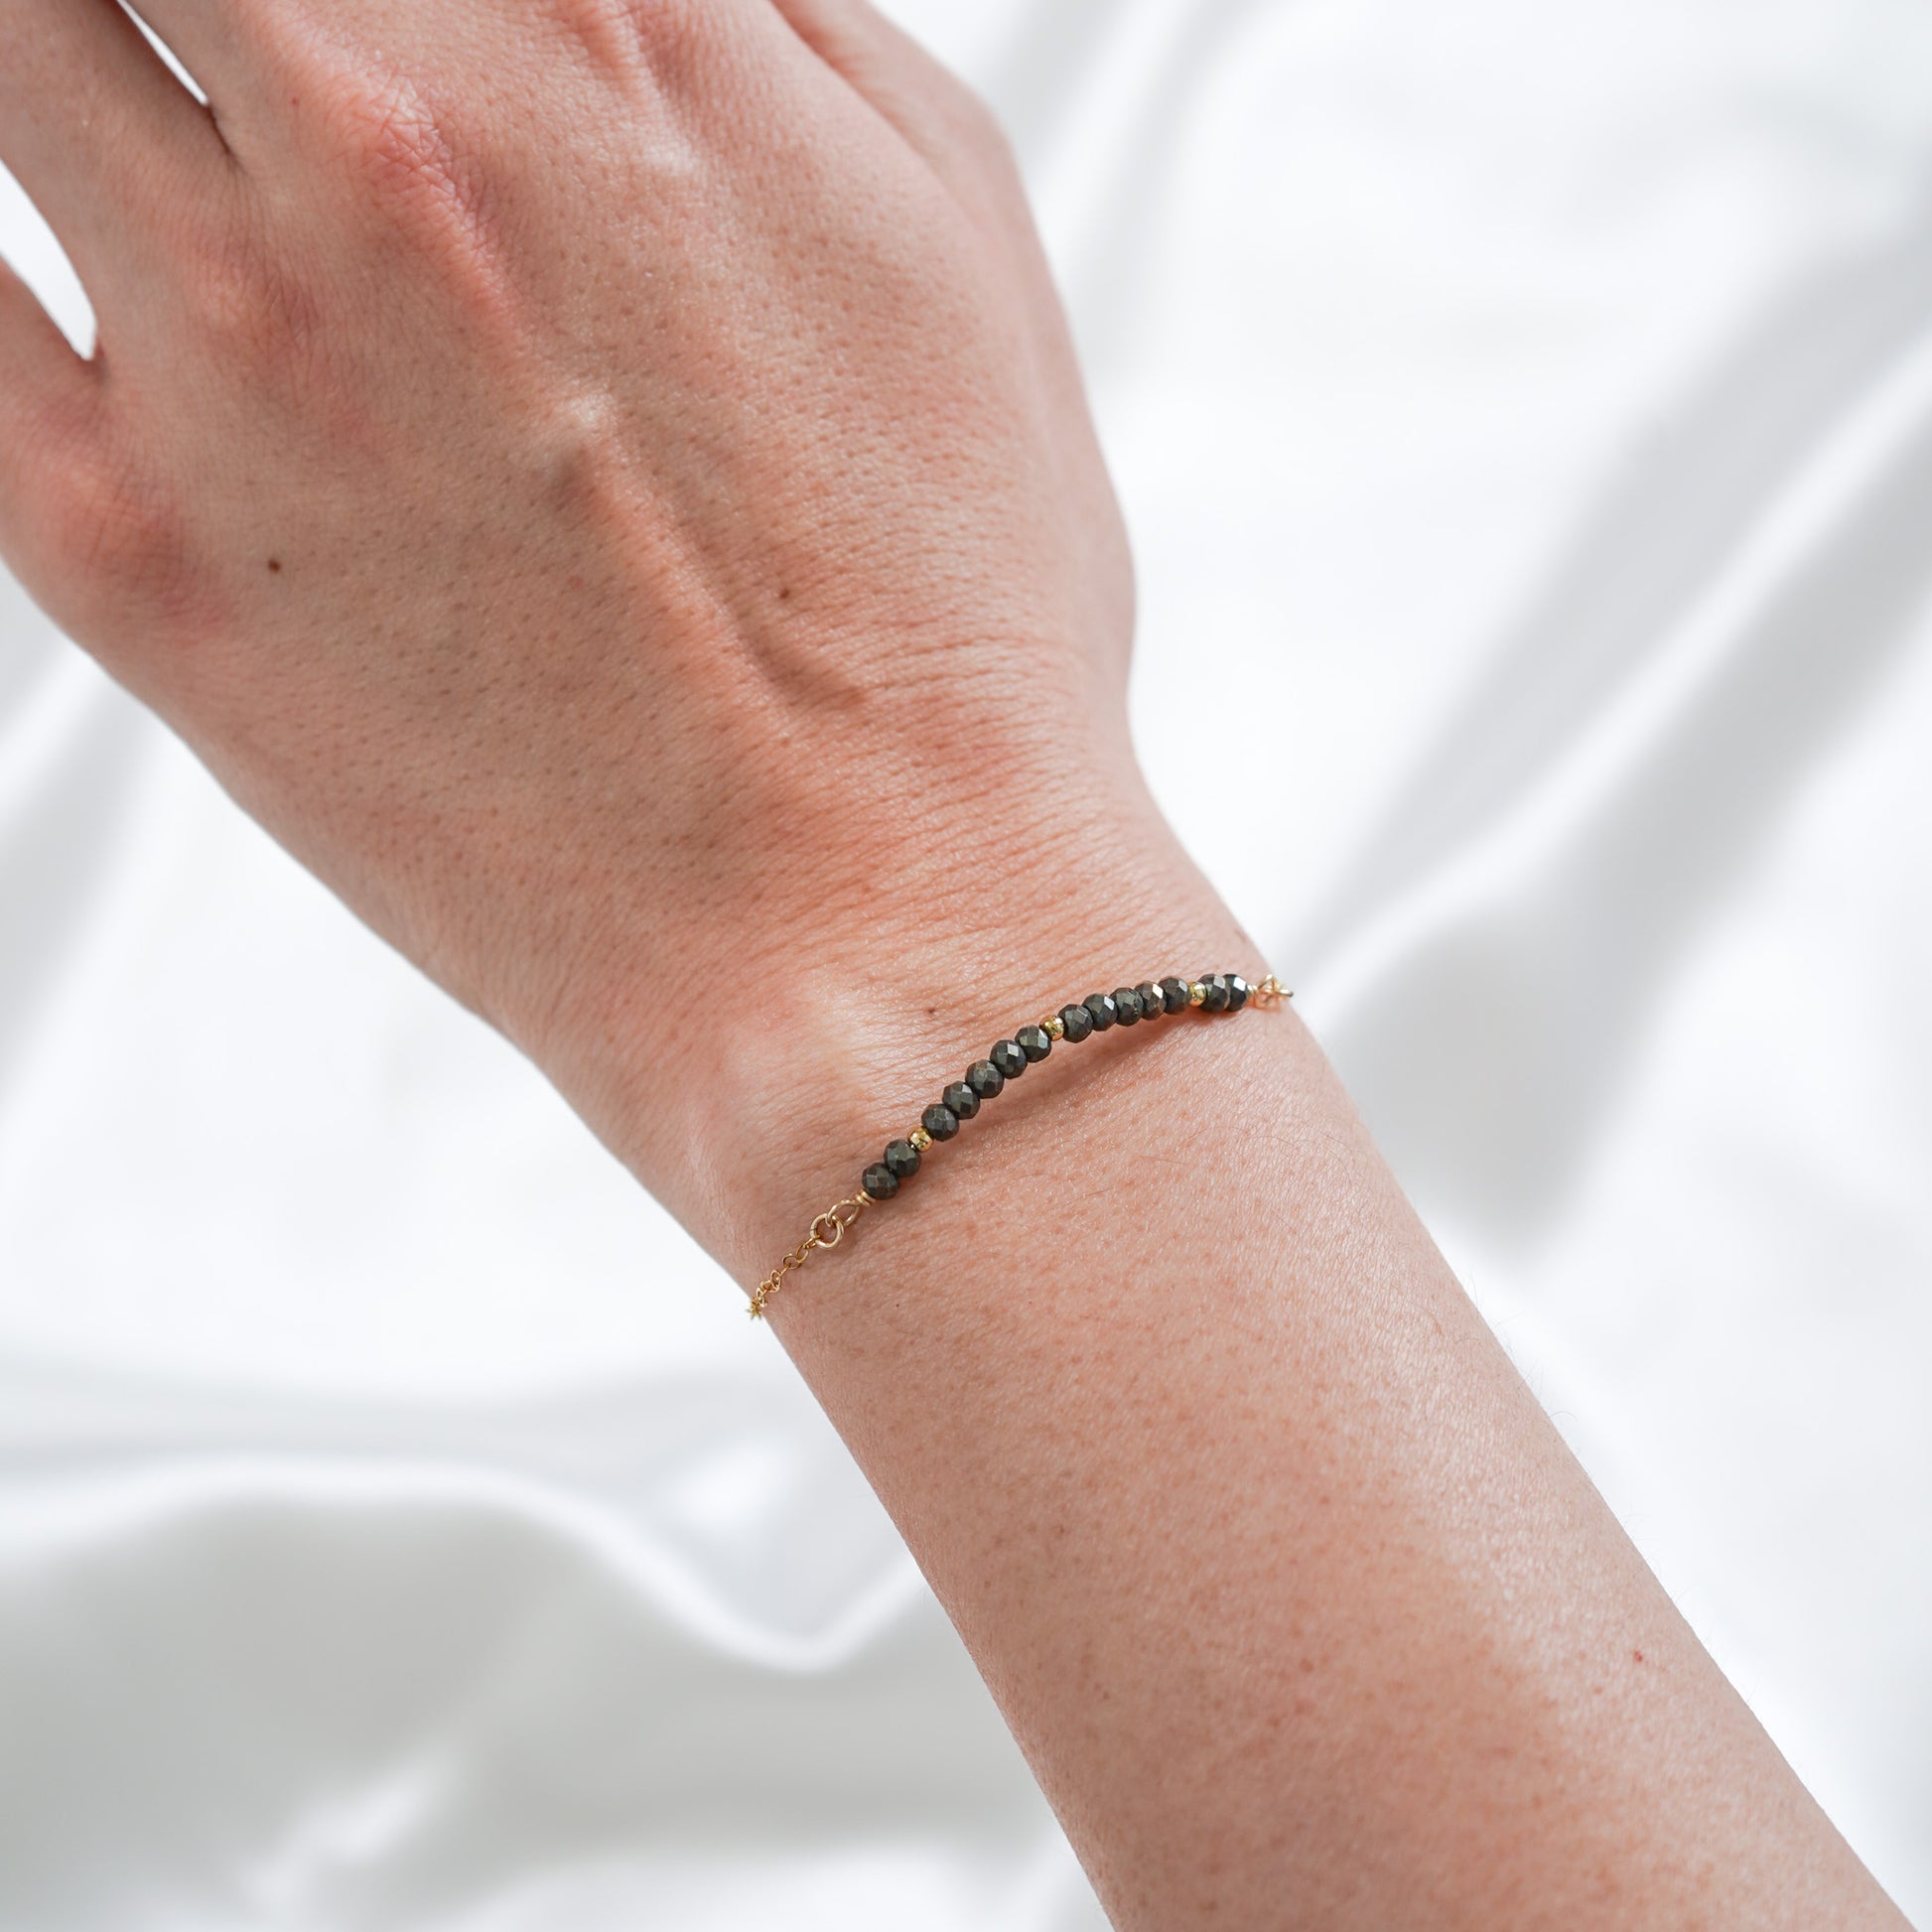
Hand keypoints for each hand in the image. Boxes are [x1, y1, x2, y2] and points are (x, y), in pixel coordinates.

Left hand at [0, 0, 1238, 1271]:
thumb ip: (775, 21)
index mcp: (619, 23)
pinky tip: (74, 263)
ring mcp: (232, 335)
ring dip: (80, 65)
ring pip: (10, 39)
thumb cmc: (953, 630)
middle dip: (206, 10)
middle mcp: (394, 127)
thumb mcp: (951, 239)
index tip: (384, 30)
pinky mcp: (122, 546)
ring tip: (169, 146)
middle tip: (265, 88)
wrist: (872, 933)